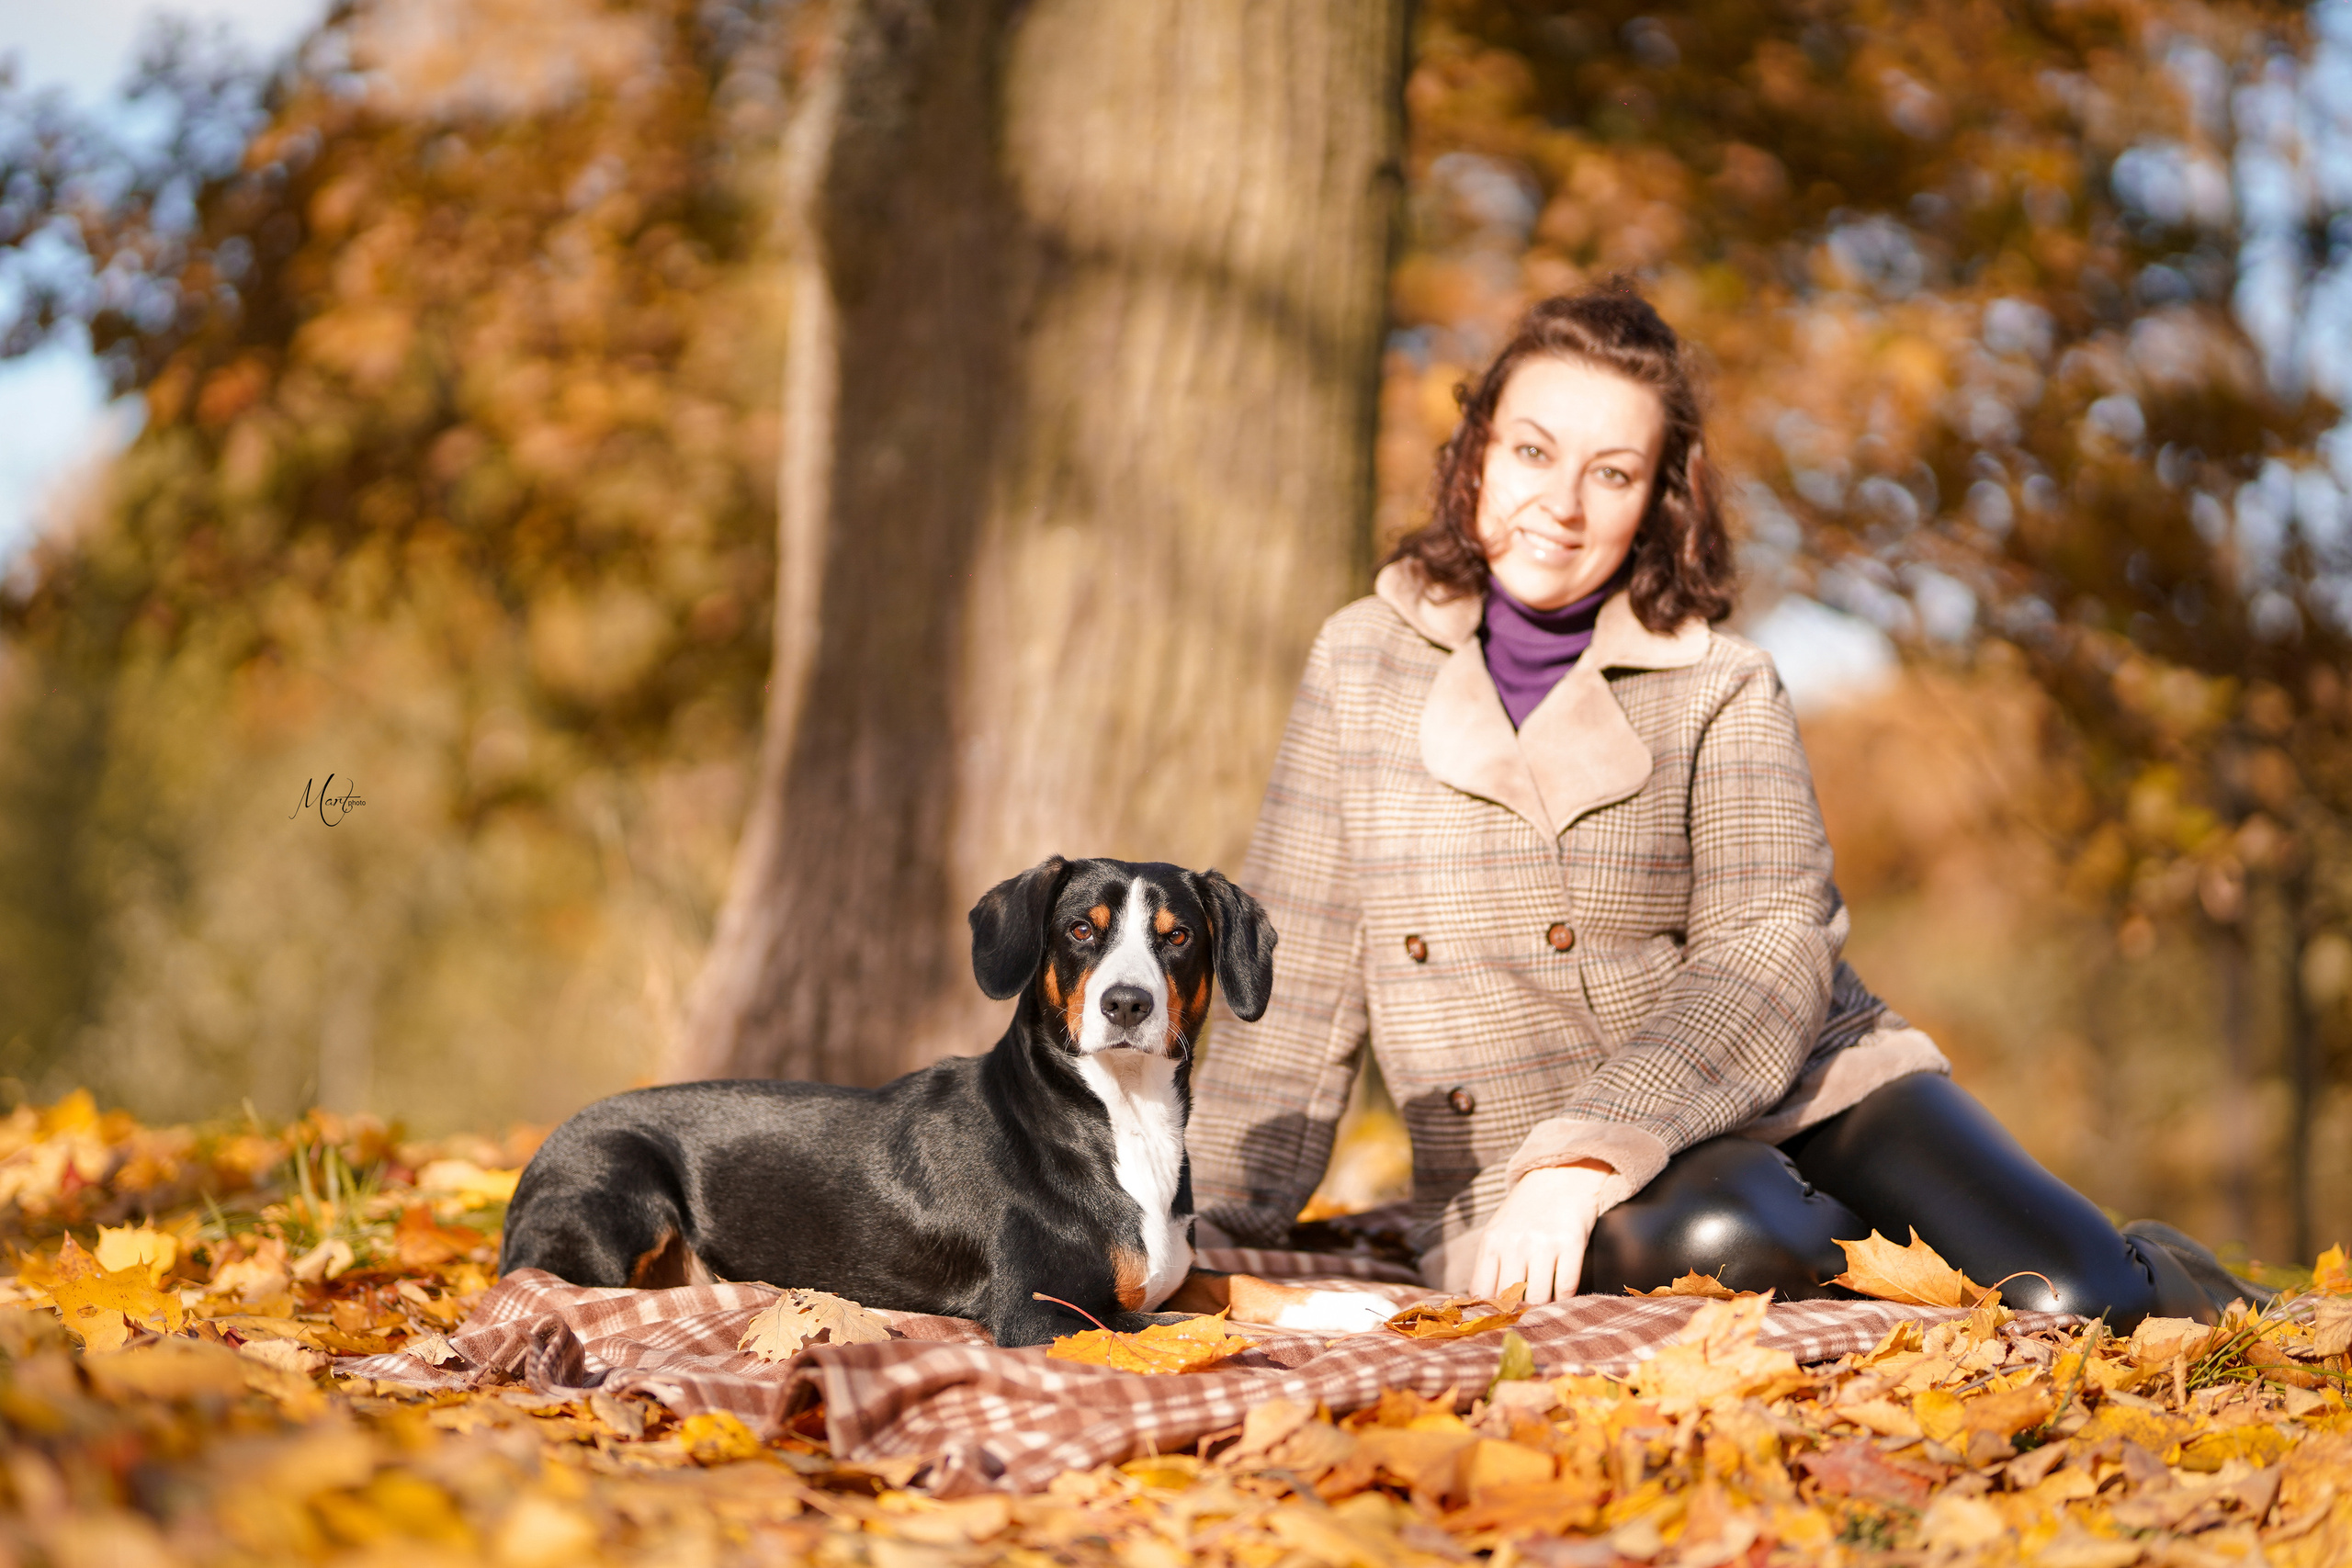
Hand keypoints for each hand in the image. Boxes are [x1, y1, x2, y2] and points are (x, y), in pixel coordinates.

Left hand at [1470, 1160, 1613, 1304]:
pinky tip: (1563, 1294)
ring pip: (1537, 1297)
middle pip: (1509, 1298)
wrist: (1560, 1175)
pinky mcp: (1571, 1242)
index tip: (1498, 1318)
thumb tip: (1482, 1304)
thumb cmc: (1526, 1211)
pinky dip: (1565, 1298)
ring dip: (1542, 1307)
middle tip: (1525, 1316)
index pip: (1482, 1291)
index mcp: (1492, 1242)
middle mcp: (1515, 1243)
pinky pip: (1566, 1286)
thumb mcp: (1499, 1230)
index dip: (1489, 1310)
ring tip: (1544, 1305)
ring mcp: (1543, 1243)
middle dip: (1516, 1312)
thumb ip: (1490, 1264)